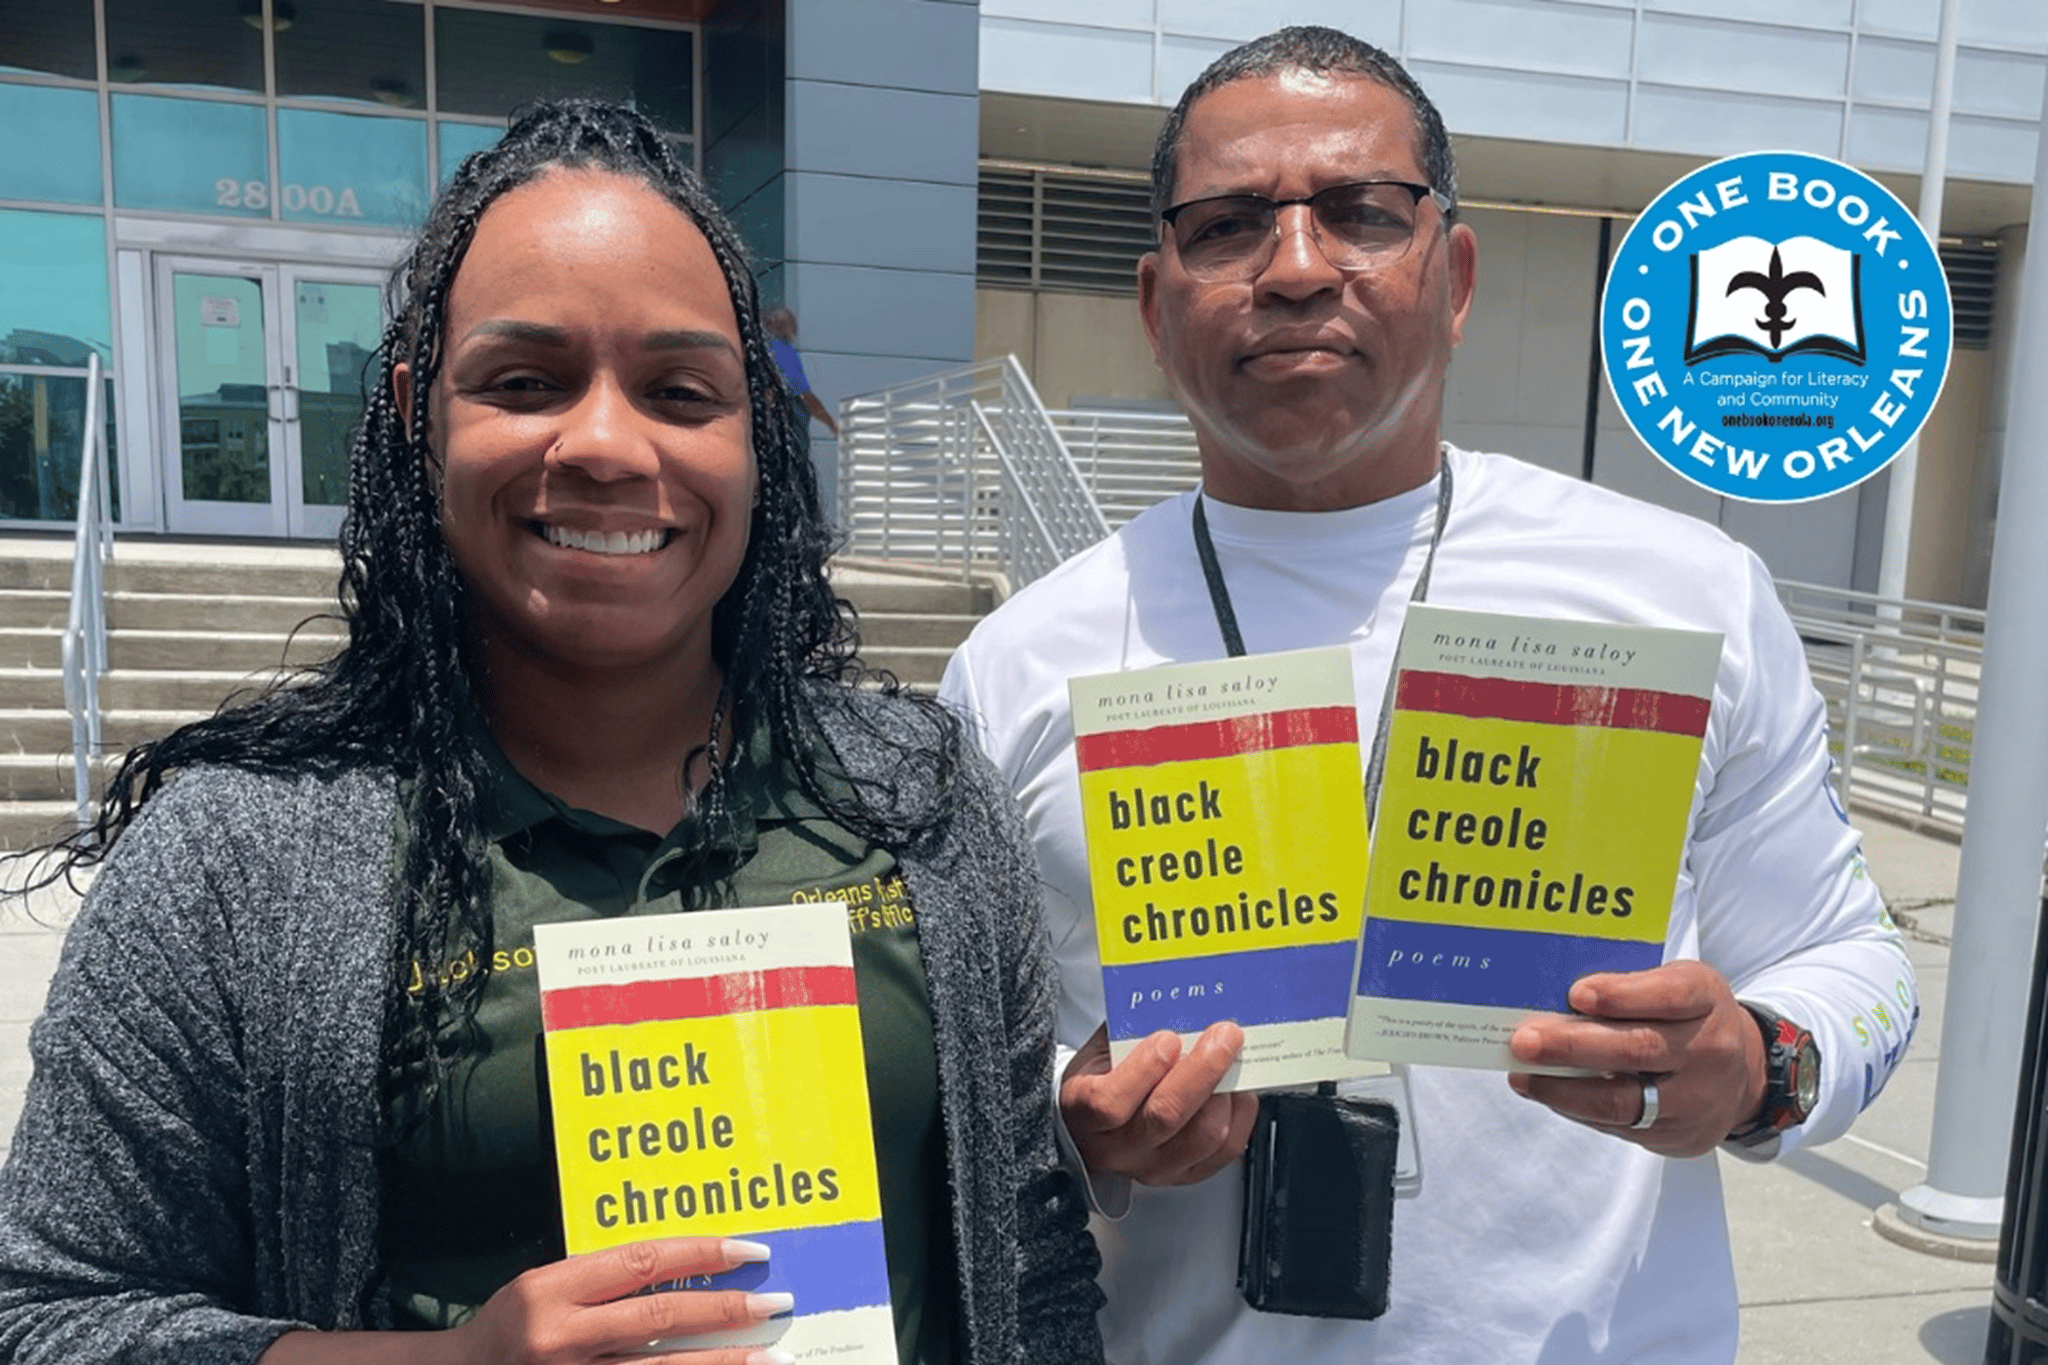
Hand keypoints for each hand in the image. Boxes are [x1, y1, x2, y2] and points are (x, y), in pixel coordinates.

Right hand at [259, 1237, 792, 1364]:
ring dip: (722, 1364)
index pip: (641, 1261)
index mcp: (549, 1289)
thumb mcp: (542, 1290)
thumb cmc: (506, 1330)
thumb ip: (602, 1279)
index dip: (700, 1252)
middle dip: (725, 1309)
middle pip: (660, 1318)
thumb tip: (683, 1264)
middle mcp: (559, 1336)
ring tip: (770, 1356)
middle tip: (776, 1301)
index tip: (750, 1250)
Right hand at [1059, 1021, 1258, 1185]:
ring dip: (1226, 1091)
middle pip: (1165, 1117)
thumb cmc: (1100, 1076)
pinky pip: (1226, 1150)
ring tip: (1232, 1059)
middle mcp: (1118, 1148)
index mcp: (1084, 1113)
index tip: (1168, 1038)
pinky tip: (1237, 1089)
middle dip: (1203, 1069)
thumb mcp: (1101, 1047)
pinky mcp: (1187, 1173)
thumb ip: (1131, 1030)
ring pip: (1203, 1136)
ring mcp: (1154, 1167)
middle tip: (1223, 1035)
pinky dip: (1240, 1113)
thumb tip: (1178, 1006)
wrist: (1098, 1117)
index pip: (1110, 1102)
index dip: (1143, 1069)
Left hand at [1505, 960, 1765, 1157]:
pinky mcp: (1678, 1136)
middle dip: (1574, 1046)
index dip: (1622, 996)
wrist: (1742, 1074)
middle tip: (1524, 1041)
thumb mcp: (1678, 983)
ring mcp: (1696, 1100)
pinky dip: (1576, 1108)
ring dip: (1563, 1089)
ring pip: (1623, 1101)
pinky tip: (1547, 1092)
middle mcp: (1709, 1051)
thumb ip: (1631, 985)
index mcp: (1705, 999)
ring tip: (1522, 1075)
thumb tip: (1558, 997)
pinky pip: (1619, 1126)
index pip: (1669, 996)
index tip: (1576, 993)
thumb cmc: (1690, 1017)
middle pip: (1638, 1050)